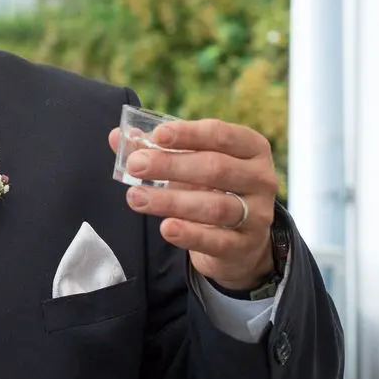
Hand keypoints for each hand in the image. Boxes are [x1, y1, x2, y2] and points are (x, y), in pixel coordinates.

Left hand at [109, 118, 277, 290]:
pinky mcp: (246, 244)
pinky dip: (190, 234)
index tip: (157, 135)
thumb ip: (157, 150)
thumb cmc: (210, 190)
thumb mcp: (190, 166)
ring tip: (136, 198)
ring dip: (171, 201)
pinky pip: (217, 240)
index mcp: (250, 148)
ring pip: (214, 206)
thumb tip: (119, 136)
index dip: (188, 134)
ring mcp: (257, 213)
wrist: (239, 241)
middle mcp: (260, 178)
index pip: (221, 135)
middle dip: (171, 166)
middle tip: (136, 165)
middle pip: (215, 168)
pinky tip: (166, 228)